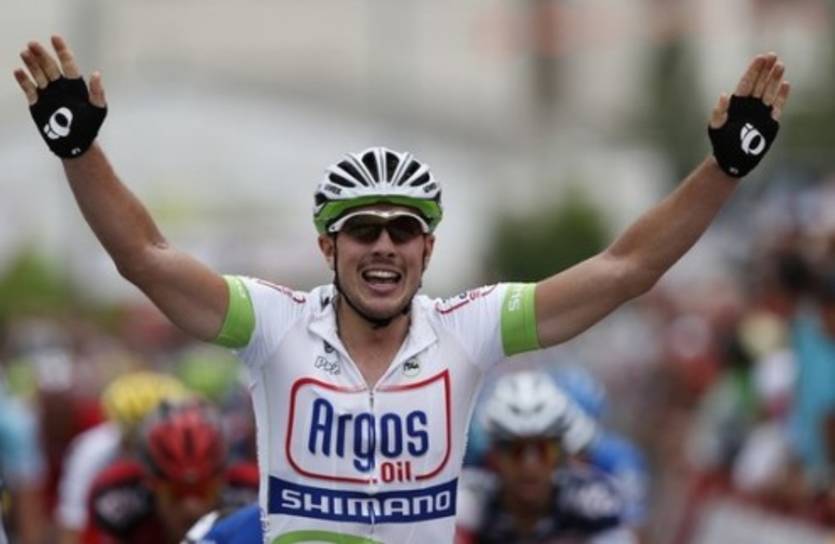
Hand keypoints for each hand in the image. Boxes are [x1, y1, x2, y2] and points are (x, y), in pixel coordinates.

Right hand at [13, 35, 106, 157]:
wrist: (75, 143)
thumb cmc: (89, 127)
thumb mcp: (97, 109)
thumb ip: (97, 92)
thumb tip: (96, 73)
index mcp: (75, 85)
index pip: (68, 63)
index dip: (62, 50)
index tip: (55, 38)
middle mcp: (60, 86)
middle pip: (49, 66)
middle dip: (41, 55)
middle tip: (33, 44)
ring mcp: (48, 93)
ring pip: (38, 74)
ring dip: (31, 64)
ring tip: (25, 53)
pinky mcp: (37, 102)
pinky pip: (29, 88)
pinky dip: (24, 80)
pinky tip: (18, 71)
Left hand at [707, 53, 790, 177]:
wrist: (731, 159)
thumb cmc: (720, 142)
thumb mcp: (715, 126)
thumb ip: (719, 111)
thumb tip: (723, 95)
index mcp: (736, 102)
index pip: (746, 82)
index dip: (753, 70)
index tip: (760, 57)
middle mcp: (750, 104)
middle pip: (759, 83)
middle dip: (766, 69)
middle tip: (773, 55)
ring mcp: (760, 111)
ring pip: (769, 90)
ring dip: (775, 78)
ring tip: (781, 65)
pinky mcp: (770, 120)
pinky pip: (777, 105)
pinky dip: (782, 95)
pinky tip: (786, 84)